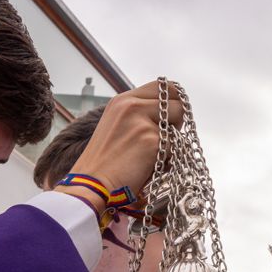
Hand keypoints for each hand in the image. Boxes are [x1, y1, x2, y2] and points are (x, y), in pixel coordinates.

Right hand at [58, 81, 184, 212]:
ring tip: (149, 157)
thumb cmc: (105, 163)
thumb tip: (167, 111)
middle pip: (178, 104)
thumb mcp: (115, 125)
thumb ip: (137, 114)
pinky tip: (148, 168)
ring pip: (179, 129)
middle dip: (177, 123)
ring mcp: (143, 122)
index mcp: (122, 100)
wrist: (92, 185)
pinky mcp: (152, 142)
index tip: (173, 115)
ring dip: (172, 145)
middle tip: (162, 140)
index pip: (162, 86)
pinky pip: (176, 149)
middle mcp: (132, 106)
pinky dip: (168, 161)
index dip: (173, 101)